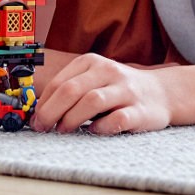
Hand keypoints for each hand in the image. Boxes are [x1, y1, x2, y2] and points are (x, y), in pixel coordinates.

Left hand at [31, 53, 173, 134]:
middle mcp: (107, 72)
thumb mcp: (93, 79)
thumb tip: (39, 110)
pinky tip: (94, 132)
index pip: (60, 82)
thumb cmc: (117, 89)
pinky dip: (101, 127)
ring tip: (63, 130)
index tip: (34, 118)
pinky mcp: (141, 110)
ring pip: (92, 101)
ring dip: (72, 118)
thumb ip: (70, 89)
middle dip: (51, 111)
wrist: (161, 93)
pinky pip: (117, 119)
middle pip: (71, 90)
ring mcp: (126, 90)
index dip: (43, 102)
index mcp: (91, 62)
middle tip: (42, 127)